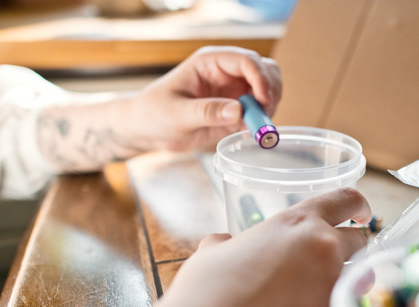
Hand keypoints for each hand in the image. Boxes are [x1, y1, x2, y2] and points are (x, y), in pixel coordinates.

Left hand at [129, 46, 281, 150]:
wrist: (147, 129)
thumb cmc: (154, 113)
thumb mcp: (177, 113)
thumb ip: (207, 111)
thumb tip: (237, 111)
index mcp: (211, 62)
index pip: (247, 61)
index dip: (260, 79)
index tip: (263, 102)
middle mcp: (226, 73)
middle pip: (265, 70)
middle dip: (271, 91)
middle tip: (265, 116)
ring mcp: (233, 91)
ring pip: (268, 89)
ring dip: (269, 107)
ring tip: (256, 127)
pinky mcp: (236, 110)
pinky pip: (259, 111)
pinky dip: (261, 121)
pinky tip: (249, 133)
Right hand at [163, 188, 371, 306]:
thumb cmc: (207, 295)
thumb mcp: (212, 254)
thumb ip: (227, 244)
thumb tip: (222, 243)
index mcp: (298, 224)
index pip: (345, 200)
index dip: (357, 206)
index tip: (360, 213)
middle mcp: (325, 250)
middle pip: (358, 241)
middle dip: (349, 249)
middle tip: (329, 262)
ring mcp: (335, 288)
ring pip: (360, 279)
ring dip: (348, 282)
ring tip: (321, 296)